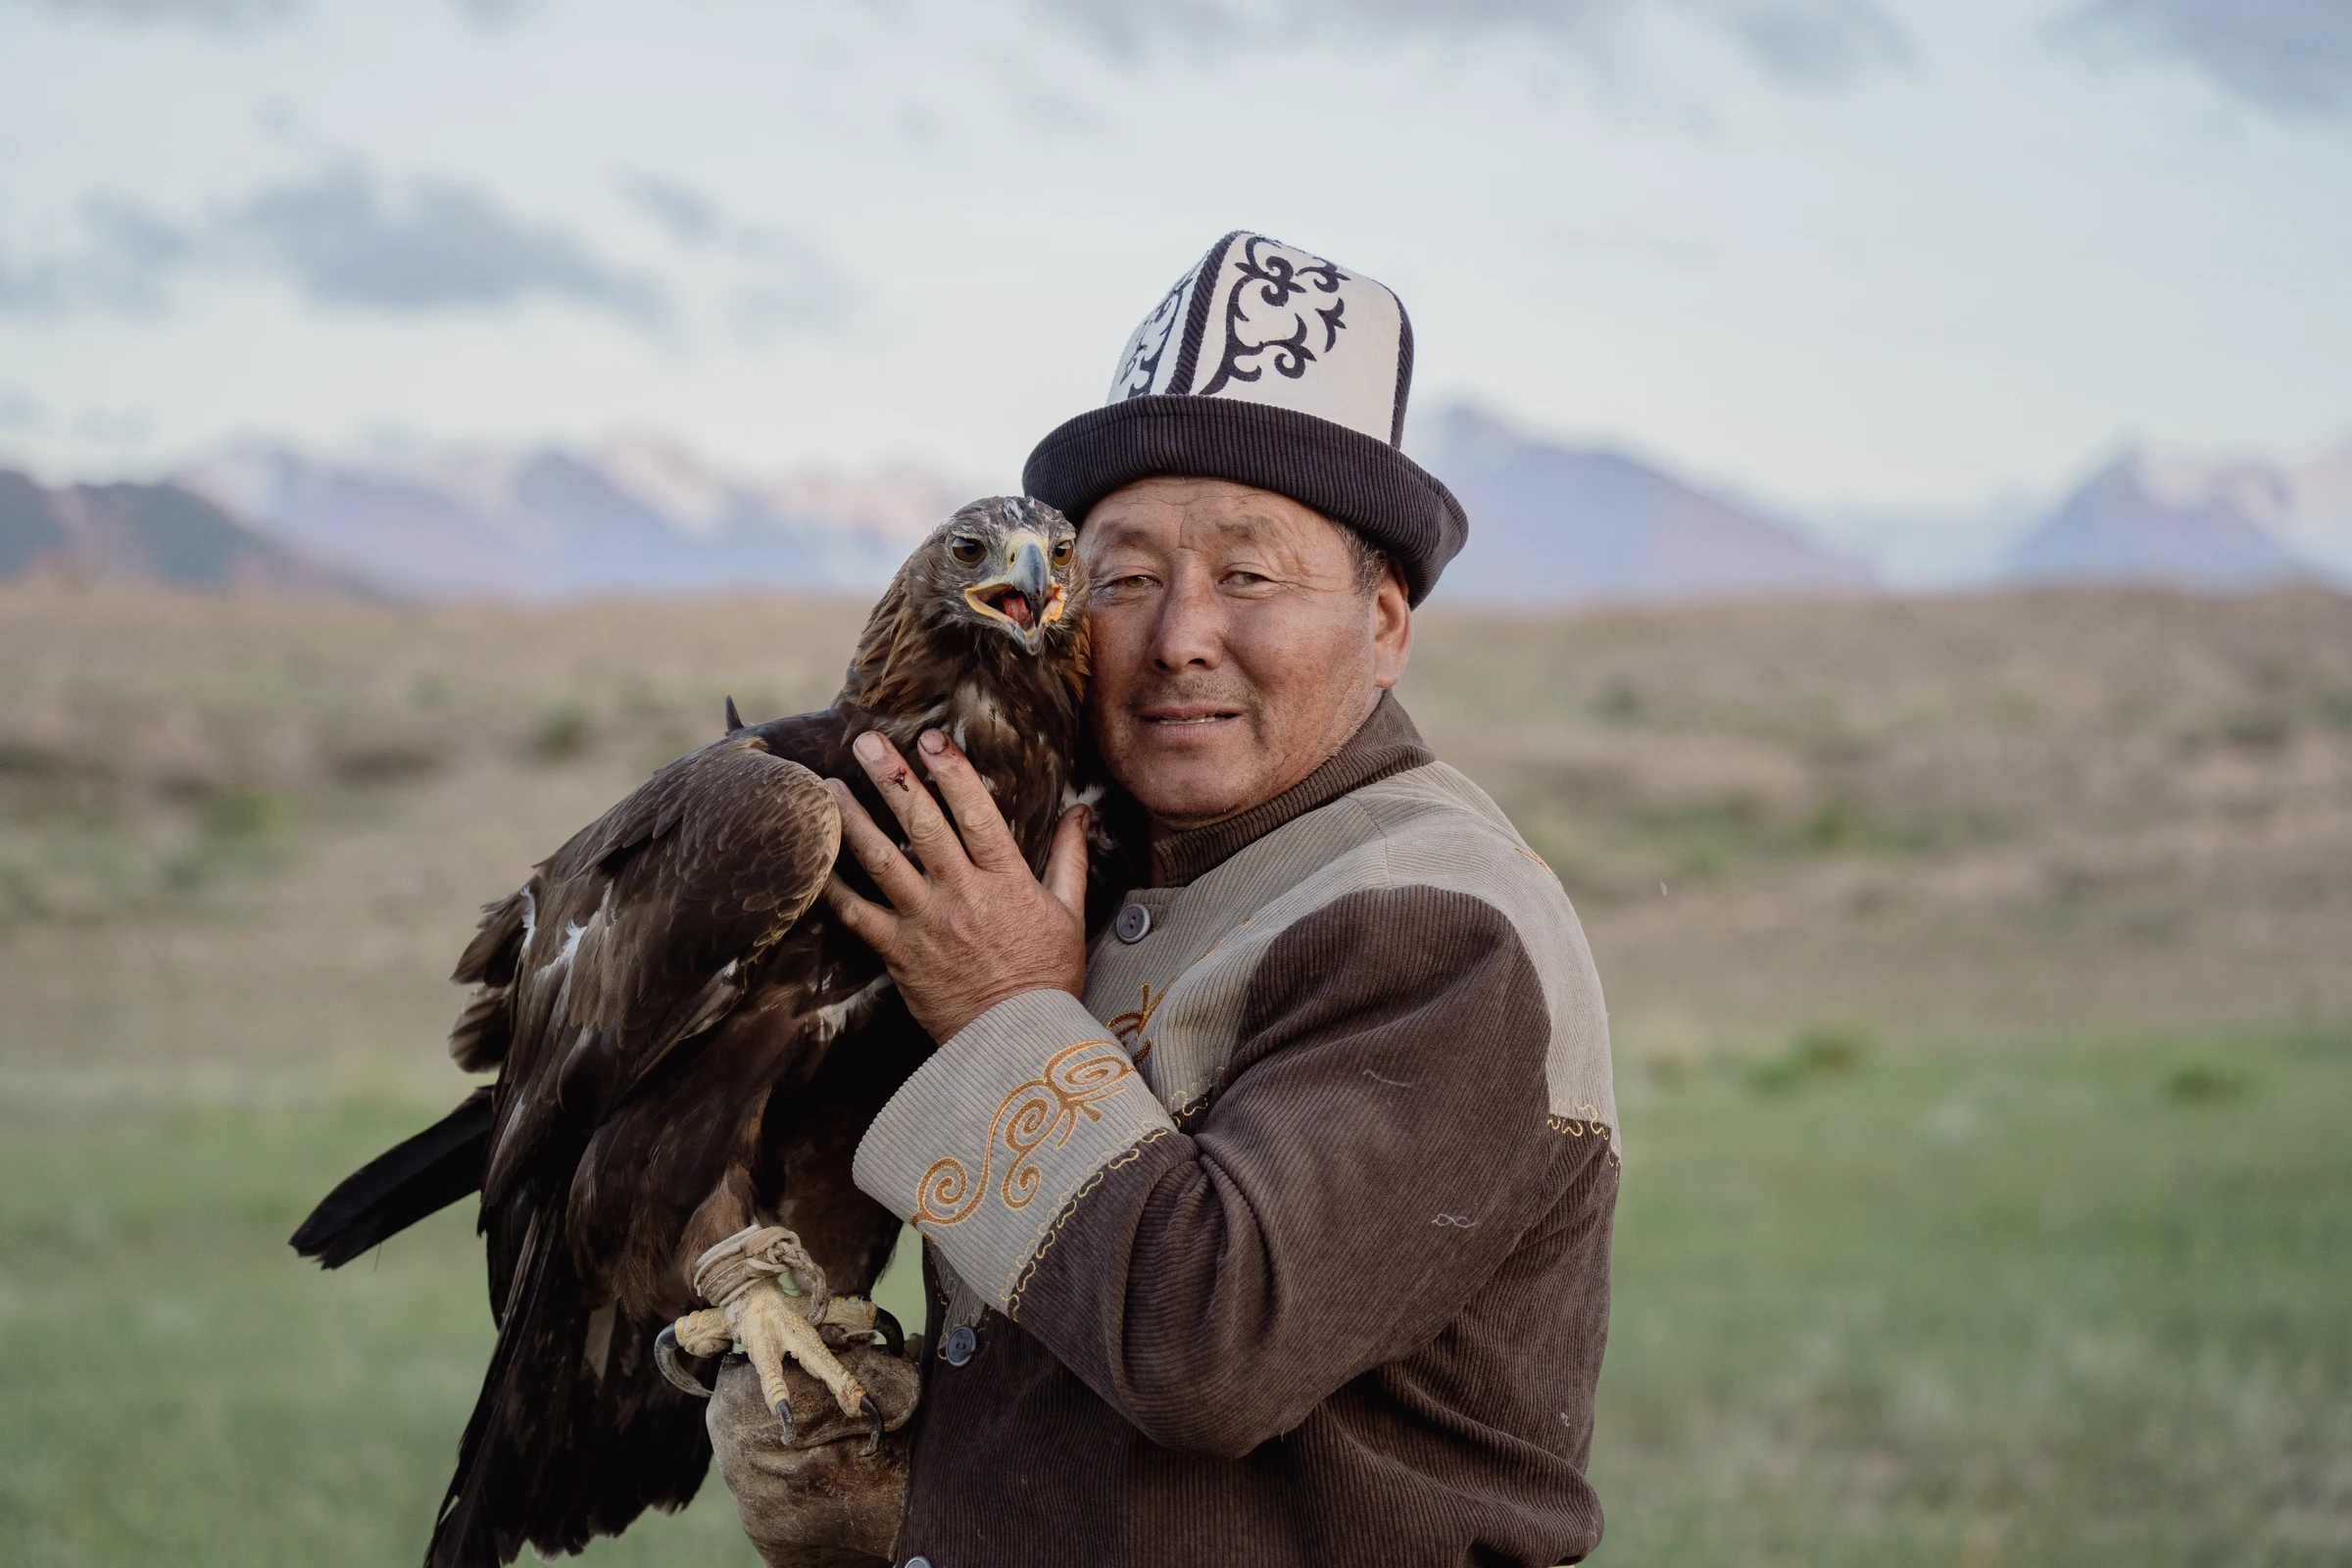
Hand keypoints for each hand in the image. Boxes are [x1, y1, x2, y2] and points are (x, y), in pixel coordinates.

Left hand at [825, 728, 1088, 1042]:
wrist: (1018, 1042)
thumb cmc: (1047, 978)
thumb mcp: (1069, 913)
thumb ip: (1069, 858)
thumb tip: (1079, 811)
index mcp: (1006, 882)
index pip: (976, 814)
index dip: (953, 773)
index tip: (931, 739)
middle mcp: (962, 896)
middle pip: (923, 826)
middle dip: (894, 779)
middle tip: (867, 742)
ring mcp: (926, 924)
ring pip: (882, 862)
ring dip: (853, 820)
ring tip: (828, 787)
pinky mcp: (899, 953)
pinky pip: (858, 916)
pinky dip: (834, 887)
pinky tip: (814, 859)